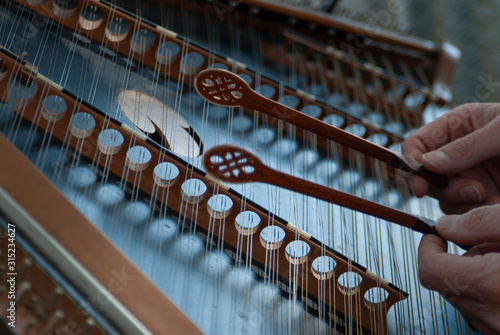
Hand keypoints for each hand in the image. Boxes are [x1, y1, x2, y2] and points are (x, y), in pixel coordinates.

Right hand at [402, 103, 499, 213]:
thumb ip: (467, 146)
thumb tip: (427, 164)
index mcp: (456, 126)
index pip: (416, 144)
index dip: (410, 164)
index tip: (419, 186)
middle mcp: (455, 151)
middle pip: (423, 174)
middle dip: (441, 187)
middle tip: (473, 192)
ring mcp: (467, 175)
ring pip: (439, 196)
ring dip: (459, 202)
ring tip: (490, 197)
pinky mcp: (479, 197)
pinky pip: (459, 211)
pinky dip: (472, 214)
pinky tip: (493, 203)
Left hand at [419, 205, 499, 333]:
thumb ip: (480, 223)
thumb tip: (445, 226)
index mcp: (490, 285)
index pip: (429, 269)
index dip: (428, 247)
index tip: (438, 234)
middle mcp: (492, 315)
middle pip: (444, 284)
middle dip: (454, 260)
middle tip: (484, 244)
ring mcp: (499, 328)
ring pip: (464, 299)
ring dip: (473, 277)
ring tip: (499, 259)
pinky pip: (484, 311)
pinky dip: (488, 292)